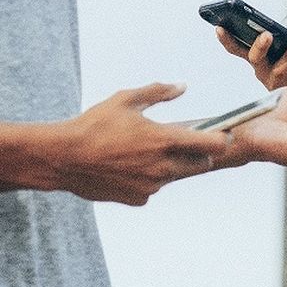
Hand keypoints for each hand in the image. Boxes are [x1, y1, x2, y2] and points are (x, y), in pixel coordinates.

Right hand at [56, 83, 230, 204]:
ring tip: (150, 150)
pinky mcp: (139, 199)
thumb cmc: (94, 125)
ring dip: (173, 164)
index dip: (221, 139)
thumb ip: (159, 91)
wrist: (64, 158)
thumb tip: (182, 86)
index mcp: (164, 140)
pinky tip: (131, 165)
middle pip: (201, 165)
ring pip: (176, 175)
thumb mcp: (126, 99)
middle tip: (188, 141)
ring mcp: (152, 186)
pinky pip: (155, 187)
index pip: (211, 145)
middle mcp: (163, 167)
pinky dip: (150, 177)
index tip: (223, 134)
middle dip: (200, 153)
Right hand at [214, 25, 286, 88]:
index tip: (219, 27)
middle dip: (260, 46)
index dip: (226, 39)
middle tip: (266, 35)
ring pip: (280, 70)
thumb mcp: (282, 44)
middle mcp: (262, 71)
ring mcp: (278, 82)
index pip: (236, 48)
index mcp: (255, 58)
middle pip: (256, 58)